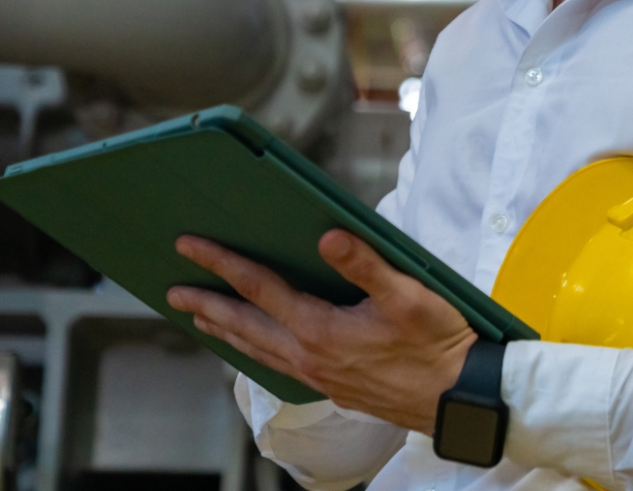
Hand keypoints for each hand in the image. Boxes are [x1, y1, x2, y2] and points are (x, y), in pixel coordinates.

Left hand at [166, 231, 475, 431]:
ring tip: (200, 316)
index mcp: (321, 330)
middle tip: (173, 289)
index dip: (223, 263)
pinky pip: (275, 363)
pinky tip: (254, 344)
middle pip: (245, 324)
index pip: (260, 288)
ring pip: (256, 349)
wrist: (458, 397)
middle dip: (206, 304)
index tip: (191, 245)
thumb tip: (328, 236)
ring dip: (224, 329)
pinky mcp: (332, 383)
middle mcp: (309, 355)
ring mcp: (318, 374)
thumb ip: (365, 265)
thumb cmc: (438, 342)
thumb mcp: (408, 295)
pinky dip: (252, 348)